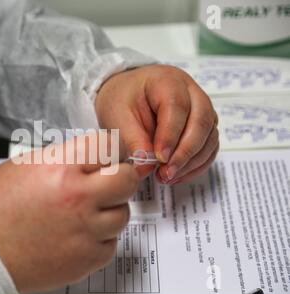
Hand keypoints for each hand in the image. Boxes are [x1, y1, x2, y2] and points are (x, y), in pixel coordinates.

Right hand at [0, 133, 138, 293]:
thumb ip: (63, 159)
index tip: (110, 155)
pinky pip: (111, 244)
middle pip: (127, 179)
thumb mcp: (24, 166)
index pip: (109, 146)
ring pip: (122, 214)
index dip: (111, 149)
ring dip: (109, 210)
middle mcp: (78, 198)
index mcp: (60, 168)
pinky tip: (78, 235)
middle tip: (107, 182)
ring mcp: (85, 231)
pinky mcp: (86, 259)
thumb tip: (90, 158)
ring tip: (85, 213)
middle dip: (120, 177)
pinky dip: (99, 239)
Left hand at [95, 64, 218, 183]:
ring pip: (210, 136)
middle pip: (201, 121)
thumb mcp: (118, 117)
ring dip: (192, 162)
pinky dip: (196, 165)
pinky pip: (209, 147)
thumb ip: (133, 140)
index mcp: (167, 80)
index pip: (177, 107)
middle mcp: (191, 91)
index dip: (171, 135)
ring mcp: (202, 108)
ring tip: (167, 177)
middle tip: (166, 173)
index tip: (160, 158)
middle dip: (185, 152)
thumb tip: (146, 167)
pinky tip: (177, 176)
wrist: (127, 95)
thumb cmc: (122, 100)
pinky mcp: (204, 125)